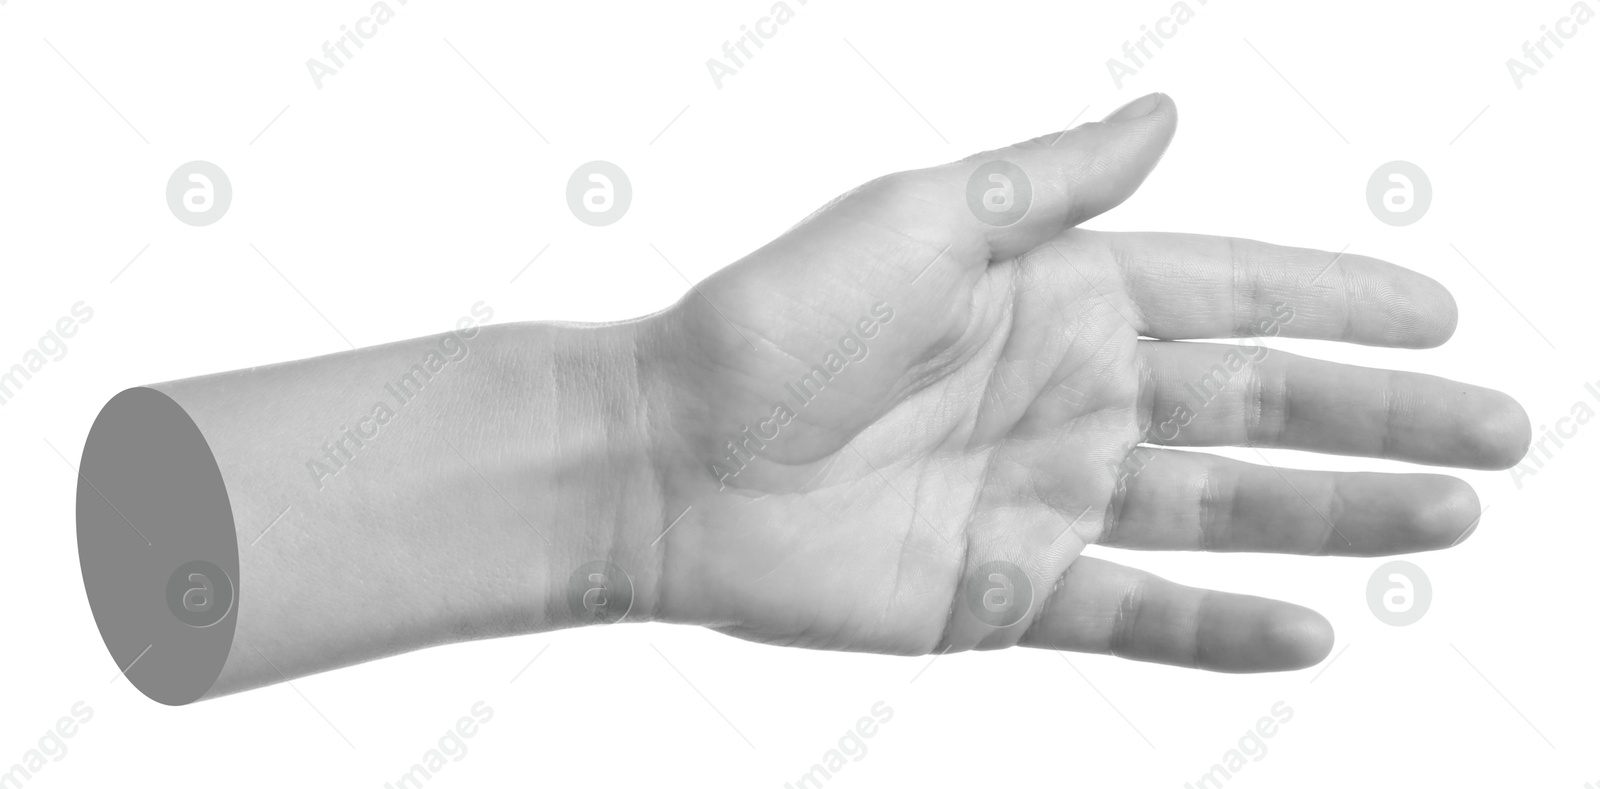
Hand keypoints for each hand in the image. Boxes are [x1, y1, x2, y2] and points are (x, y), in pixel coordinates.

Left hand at [637, 92, 1530, 670]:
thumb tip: (1169, 113)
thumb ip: (1058, 181)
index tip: (1439, 310)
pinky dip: (1222, 627)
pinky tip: (1310, 628)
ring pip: (1225, 512)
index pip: (1234, 293)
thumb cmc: (780, 321)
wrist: (676, 457)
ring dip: (1339, 517)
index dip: (1339, 301)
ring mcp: (1048, 499)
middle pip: (1260, 409)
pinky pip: (1140, 612)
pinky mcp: (1008, 592)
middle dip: (1380, 418)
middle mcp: (1070, 396)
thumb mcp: (925, 218)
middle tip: (1498, 431)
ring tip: (1446, 517)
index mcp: (1060, 295)